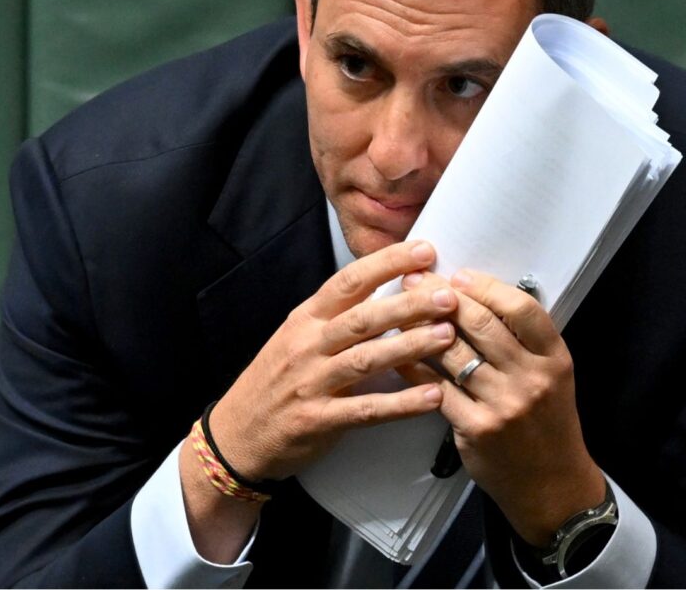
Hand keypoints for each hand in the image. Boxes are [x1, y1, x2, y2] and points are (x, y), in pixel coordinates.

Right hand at [208, 239, 458, 481]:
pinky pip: (366, 410)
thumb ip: (337, 317)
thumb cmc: (277, 380)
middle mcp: (308, 345)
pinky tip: (433, 397)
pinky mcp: (318, 420)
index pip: (349, 281)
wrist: (237, 435)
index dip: (387, 264)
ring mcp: (311, 382)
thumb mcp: (298, 337)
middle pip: (363, 318)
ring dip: (410, 346)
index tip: (424, 250)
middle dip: (408, 304)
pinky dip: (401, 404)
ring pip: (367, 359)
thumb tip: (390, 290)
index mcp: (306, 318)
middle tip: (448, 296)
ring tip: (448, 336)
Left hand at [399, 268, 605, 545]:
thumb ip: (524, 341)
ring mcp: (503, 405)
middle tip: (416, 279)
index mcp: (554, 359)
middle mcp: (531, 378)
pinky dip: (415, 366)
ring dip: (422, 326)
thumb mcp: (552, 376)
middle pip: (483, 325)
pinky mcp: (475, 429)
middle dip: (444, 296)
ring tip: (400, 308)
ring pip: (454, 352)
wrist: (551, 485)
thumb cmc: (547, 422)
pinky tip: (398, 350)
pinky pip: (436, 387)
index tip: (458, 275)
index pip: (522, 309)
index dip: (486, 287)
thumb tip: (478, 296)